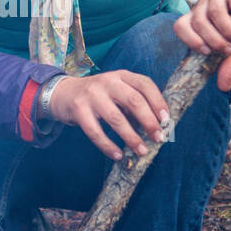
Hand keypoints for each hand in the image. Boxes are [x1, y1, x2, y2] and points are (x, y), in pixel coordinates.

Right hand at [47, 70, 168, 161]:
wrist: (64, 93)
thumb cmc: (99, 96)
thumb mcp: (117, 91)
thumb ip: (134, 103)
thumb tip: (157, 126)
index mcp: (121, 75)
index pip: (145, 84)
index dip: (158, 102)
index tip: (166, 120)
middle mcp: (108, 81)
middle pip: (134, 101)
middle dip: (149, 122)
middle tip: (158, 138)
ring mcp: (92, 95)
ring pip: (116, 119)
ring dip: (131, 138)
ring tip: (142, 151)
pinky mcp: (79, 109)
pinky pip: (95, 132)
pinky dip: (108, 146)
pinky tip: (117, 155)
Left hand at [173, 0, 230, 91]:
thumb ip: (228, 64)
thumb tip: (223, 86)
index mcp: (196, 19)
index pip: (180, 26)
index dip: (190, 40)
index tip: (206, 52)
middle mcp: (203, 4)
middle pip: (199, 21)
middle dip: (214, 39)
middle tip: (228, 50)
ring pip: (214, 10)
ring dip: (227, 30)